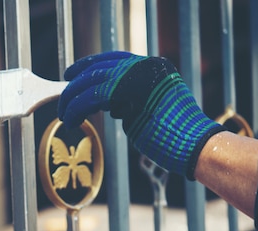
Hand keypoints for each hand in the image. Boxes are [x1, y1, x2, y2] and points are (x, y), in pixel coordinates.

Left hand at [57, 51, 225, 178]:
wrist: (196, 145)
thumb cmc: (175, 136)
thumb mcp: (151, 109)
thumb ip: (131, 100)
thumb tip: (108, 103)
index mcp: (153, 67)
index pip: (114, 59)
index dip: (89, 64)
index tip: (71, 74)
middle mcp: (146, 67)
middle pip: (100, 68)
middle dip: (75, 84)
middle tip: (61, 100)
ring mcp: (139, 78)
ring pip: (92, 82)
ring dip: (72, 100)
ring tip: (64, 117)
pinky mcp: (130, 95)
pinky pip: (92, 97)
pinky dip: (76, 110)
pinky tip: (72, 122)